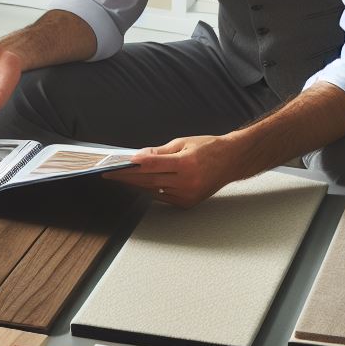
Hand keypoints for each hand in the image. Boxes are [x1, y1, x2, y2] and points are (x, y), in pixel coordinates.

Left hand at [104, 133, 245, 207]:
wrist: (232, 160)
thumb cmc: (210, 148)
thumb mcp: (183, 143)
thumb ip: (160, 151)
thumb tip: (140, 156)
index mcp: (186, 163)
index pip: (151, 166)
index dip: (132, 165)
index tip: (118, 164)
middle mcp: (187, 181)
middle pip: (149, 180)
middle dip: (128, 176)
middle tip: (112, 173)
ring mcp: (188, 194)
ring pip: (154, 189)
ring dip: (136, 183)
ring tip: (122, 177)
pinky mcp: (188, 203)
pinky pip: (163, 196)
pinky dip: (150, 189)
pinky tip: (140, 183)